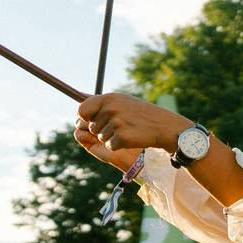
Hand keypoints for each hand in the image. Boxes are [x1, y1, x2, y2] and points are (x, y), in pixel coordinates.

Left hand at [74, 93, 190, 164]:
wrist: (163, 126)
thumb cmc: (140, 113)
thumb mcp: (121, 101)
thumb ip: (100, 101)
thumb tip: (79, 96)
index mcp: (109, 98)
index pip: (82, 109)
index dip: (85, 117)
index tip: (91, 120)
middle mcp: (110, 109)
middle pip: (91, 127)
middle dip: (102, 129)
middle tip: (120, 125)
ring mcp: (116, 123)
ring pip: (101, 137)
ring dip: (112, 137)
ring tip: (127, 130)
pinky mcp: (121, 137)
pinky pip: (110, 146)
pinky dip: (118, 145)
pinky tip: (130, 138)